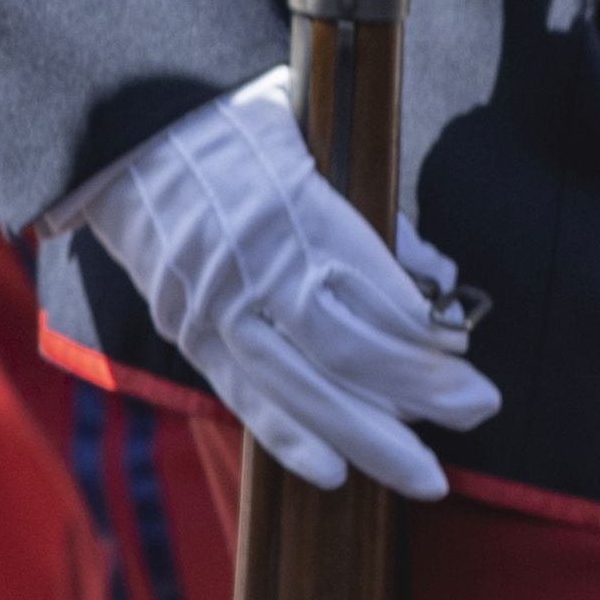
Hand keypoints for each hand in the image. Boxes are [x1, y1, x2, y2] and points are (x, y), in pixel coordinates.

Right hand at [53, 76, 496, 501]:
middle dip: (420, 389)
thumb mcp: (309, 139)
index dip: (426, 329)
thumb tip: (435, 276)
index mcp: (292, 205)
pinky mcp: (187, 328)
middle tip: (478, 410)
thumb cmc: (230, 125)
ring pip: (299, 386)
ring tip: (425, 475)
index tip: (465, 347)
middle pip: (347, 348)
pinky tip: (335, 470)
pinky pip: (241, 393)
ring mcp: (216, 303)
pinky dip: (288, 436)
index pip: (373, 288)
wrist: (120, 129)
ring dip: (369, 436)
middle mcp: (255, 263)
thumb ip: (371, 210)